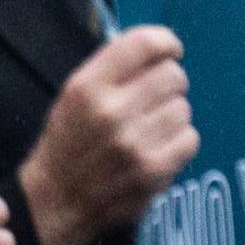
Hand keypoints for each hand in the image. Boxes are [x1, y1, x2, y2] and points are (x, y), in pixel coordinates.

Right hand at [18, 28, 196, 244]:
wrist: (54, 201)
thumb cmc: (67, 144)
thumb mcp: (72, 97)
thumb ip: (112, 70)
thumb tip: (160, 49)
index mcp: (87, 87)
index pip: (145, 44)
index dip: (166, 43)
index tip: (170, 51)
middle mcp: (110, 111)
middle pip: (173, 75)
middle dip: (169, 84)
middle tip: (154, 99)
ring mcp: (134, 143)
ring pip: (183, 108)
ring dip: (171, 116)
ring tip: (148, 129)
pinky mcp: (154, 170)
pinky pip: (190, 139)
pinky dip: (178, 143)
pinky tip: (156, 149)